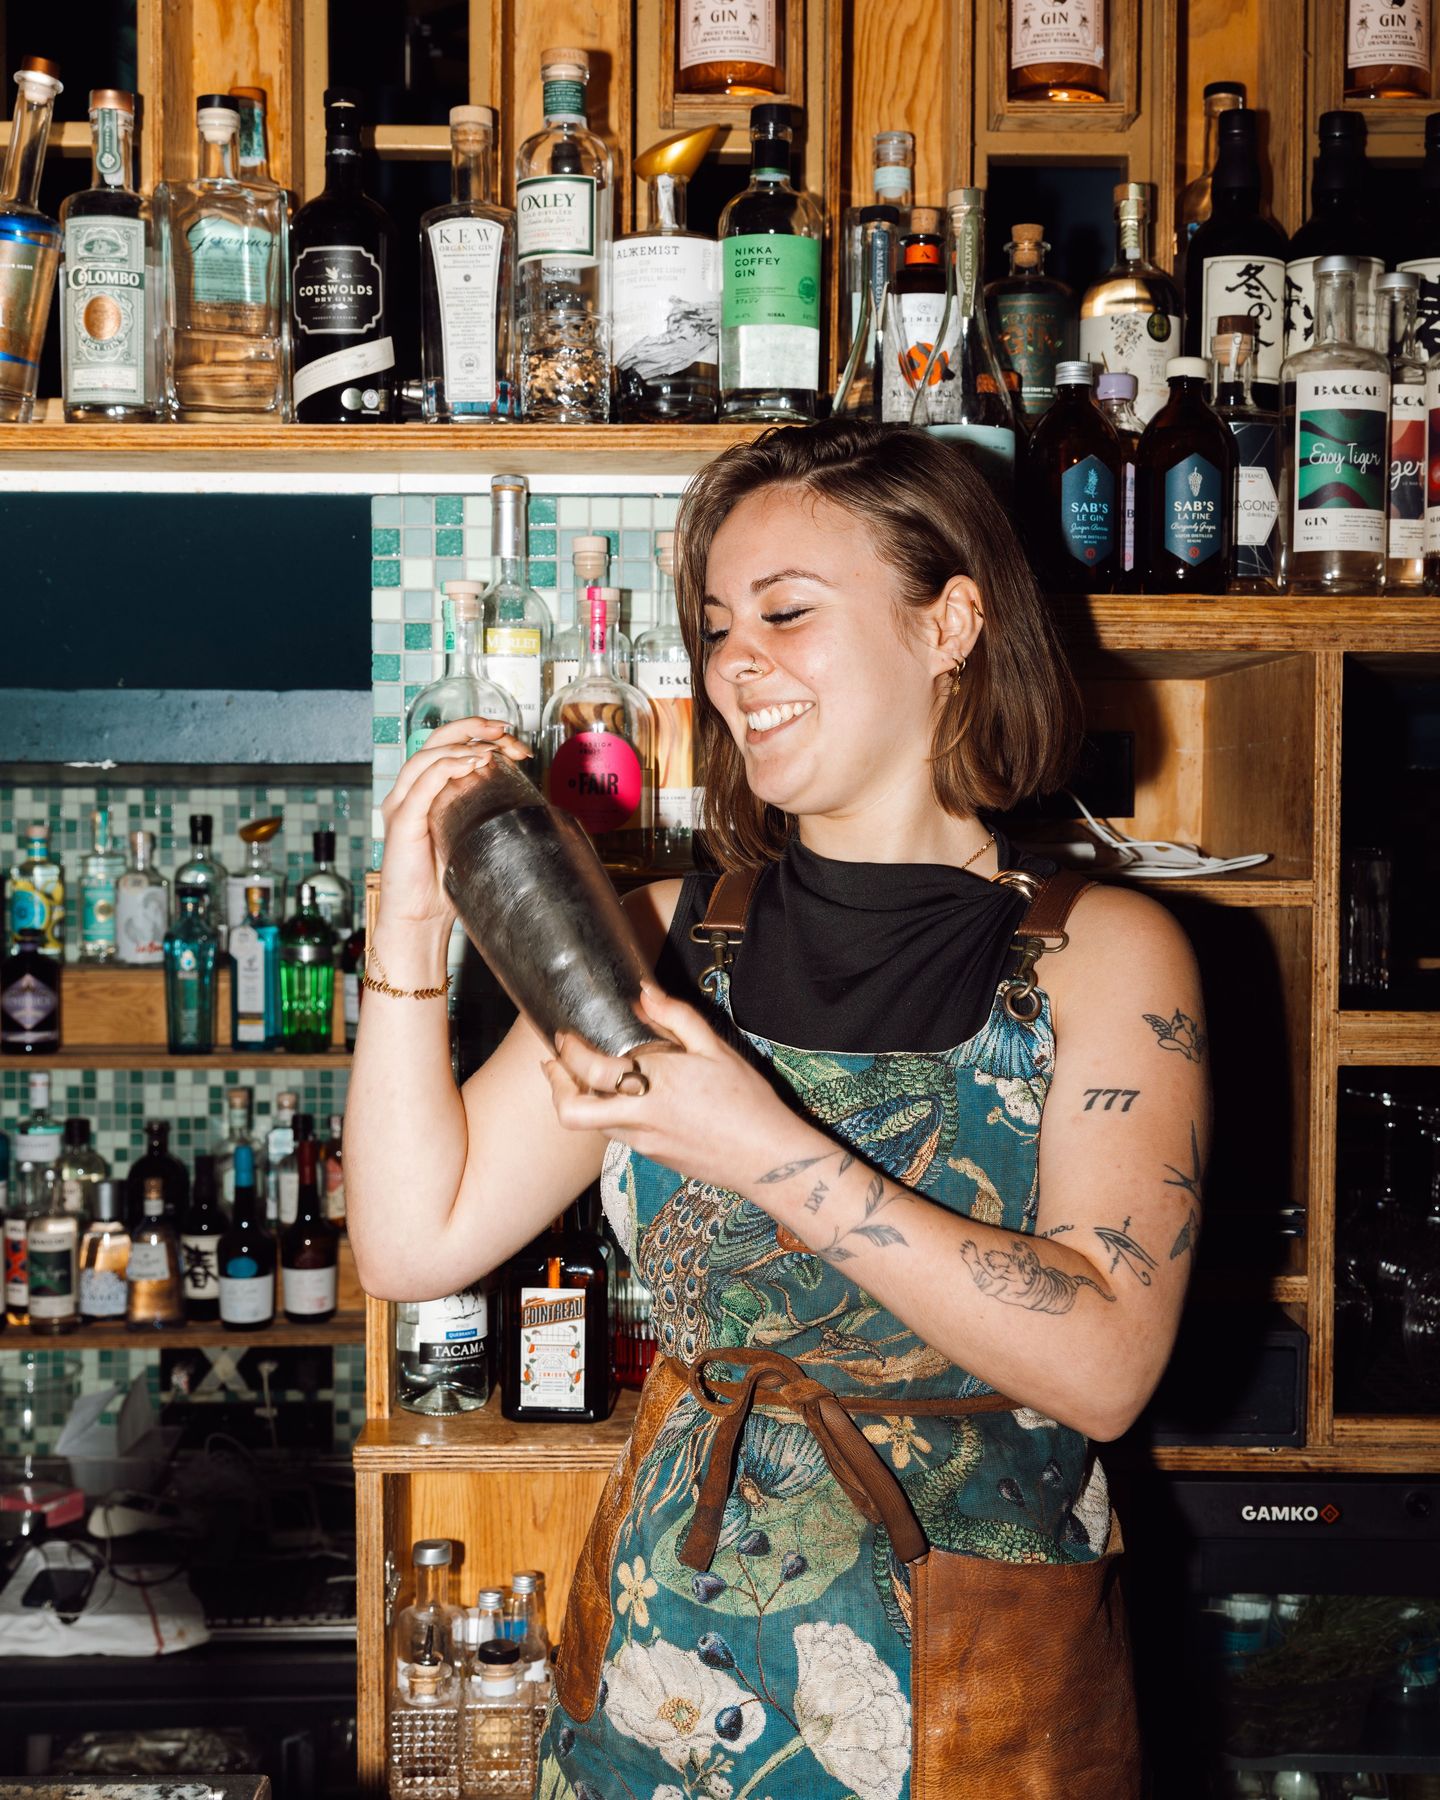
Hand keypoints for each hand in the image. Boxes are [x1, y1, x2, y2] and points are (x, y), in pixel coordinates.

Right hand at [378, 717, 531, 935]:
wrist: (418, 920)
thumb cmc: (443, 885)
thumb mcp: (471, 840)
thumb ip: (484, 816)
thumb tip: (527, 803)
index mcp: (425, 793)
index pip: (448, 747)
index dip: (479, 735)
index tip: (514, 743)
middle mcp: (409, 792)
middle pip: (436, 739)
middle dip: (474, 728)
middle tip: (507, 732)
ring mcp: (402, 804)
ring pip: (428, 755)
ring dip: (464, 745)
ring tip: (493, 749)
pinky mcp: (401, 821)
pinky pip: (423, 782)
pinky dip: (448, 767)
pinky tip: (472, 763)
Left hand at [541, 980, 792, 1193]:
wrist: (765, 1158)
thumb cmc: (747, 1101)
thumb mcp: (716, 1050)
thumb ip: (676, 1017)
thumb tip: (644, 993)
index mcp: (656, 1084)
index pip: (592, 1069)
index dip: (569, 1051)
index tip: (565, 1035)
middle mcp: (641, 1117)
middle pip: (573, 1112)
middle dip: (556, 1086)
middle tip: (555, 1063)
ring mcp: (643, 1142)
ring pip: (591, 1124)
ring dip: (580, 1099)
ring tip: (585, 1076)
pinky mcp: (651, 1156)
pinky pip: (617, 1133)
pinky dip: (609, 1112)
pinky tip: (627, 1096)